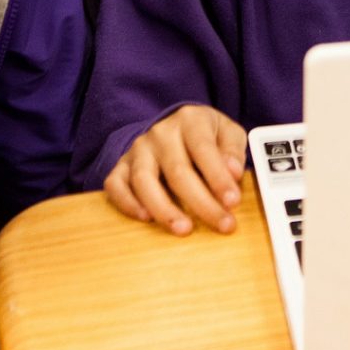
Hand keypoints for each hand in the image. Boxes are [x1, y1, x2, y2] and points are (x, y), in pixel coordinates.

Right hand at [102, 105, 246, 235]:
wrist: (174, 128)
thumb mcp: (227, 133)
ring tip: (183, 229)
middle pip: (177, 170)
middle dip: (201, 202)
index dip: (218, 178)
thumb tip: (233, 172)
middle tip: (222, 224)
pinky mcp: (121, 166)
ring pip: (144, 180)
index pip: (204, 150)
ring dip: (164, 209)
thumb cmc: (206, 136)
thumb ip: (233, 150)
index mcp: (190, 120)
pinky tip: (146, 219)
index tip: (233, 202)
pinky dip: (127, 203)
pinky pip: (116, 185)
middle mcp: (161, 133)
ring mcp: (138, 149)